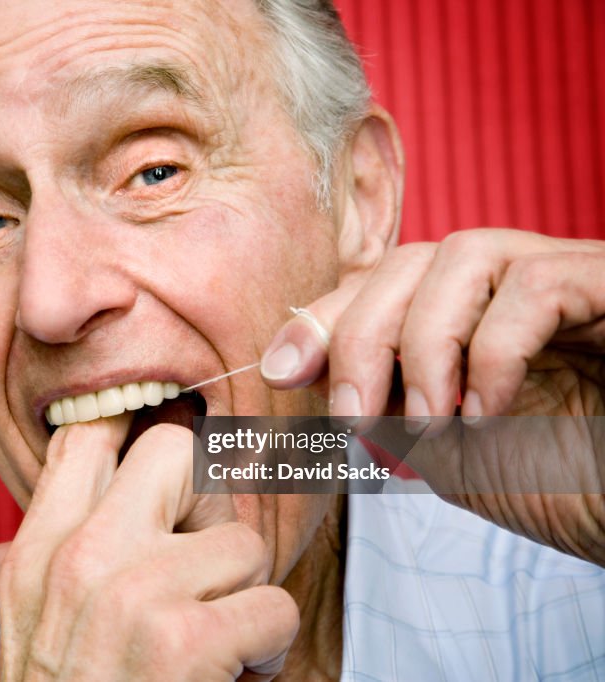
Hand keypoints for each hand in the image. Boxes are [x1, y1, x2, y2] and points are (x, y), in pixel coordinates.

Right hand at [0, 416, 298, 680]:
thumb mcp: (29, 629)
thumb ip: (39, 563)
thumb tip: (10, 529)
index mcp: (36, 552)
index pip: (85, 436)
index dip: (134, 430)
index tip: (163, 465)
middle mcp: (77, 557)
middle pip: (174, 450)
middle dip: (206, 502)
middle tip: (202, 563)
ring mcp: (129, 592)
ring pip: (241, 541)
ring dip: (245, 598)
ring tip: (215, 643)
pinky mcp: (185, 640)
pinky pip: (271, 603)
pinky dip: (268, 648)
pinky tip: (233, 676)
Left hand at [259, 228, 604, 562]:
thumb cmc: (561, 487)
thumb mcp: (443, 447)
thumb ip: (378, 398)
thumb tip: (292, 361)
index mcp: (473, 313)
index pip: (384, 283)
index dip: (326, 316)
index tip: (280, 369)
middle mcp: (517, 285)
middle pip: (412, 260)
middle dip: (360, 335)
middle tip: (352, 416)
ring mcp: (574, 280)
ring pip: (465, 254)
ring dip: (423, 344)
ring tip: (426, 425)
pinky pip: (539, 284)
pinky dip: (491, 351)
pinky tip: (485, 414)